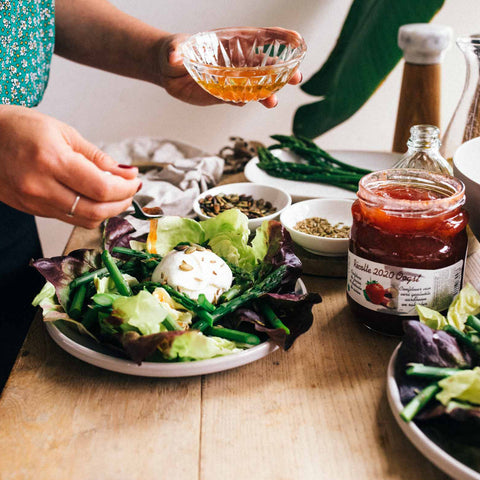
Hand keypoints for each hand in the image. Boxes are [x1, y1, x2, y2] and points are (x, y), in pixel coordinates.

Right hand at [0, 106, 140, 227]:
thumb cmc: (21, 128)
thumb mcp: (63, 131)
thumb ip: (96, 157)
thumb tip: (125, 173)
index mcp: (51, 160)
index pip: (101, 187)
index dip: (125, 188)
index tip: (135, 180)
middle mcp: (41, 186)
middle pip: (96, 210)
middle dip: (121, 203)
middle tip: (130, 190)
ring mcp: (34, 202)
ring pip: (84, 220)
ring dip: (108, 211)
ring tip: (117, 195)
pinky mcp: (32, 210)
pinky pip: (70, 219)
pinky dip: (90, 212)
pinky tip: (96, 199)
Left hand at [154, 32, 301, 108]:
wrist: (168, 72)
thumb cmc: (174, 51)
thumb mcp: (174, 48)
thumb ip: (176, 51)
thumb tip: (173, 56)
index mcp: (233, 43)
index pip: (262, 38)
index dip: (281, 38)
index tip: (297, 41)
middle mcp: (237, 62)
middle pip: (267, 65)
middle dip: (283, 71)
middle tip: (296, 78)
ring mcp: (233, 80)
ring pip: (257, 86)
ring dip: (267, 93)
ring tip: (272, 102)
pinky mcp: (225, 95)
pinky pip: (240, 99)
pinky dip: (246, 101)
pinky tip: (249, 102)